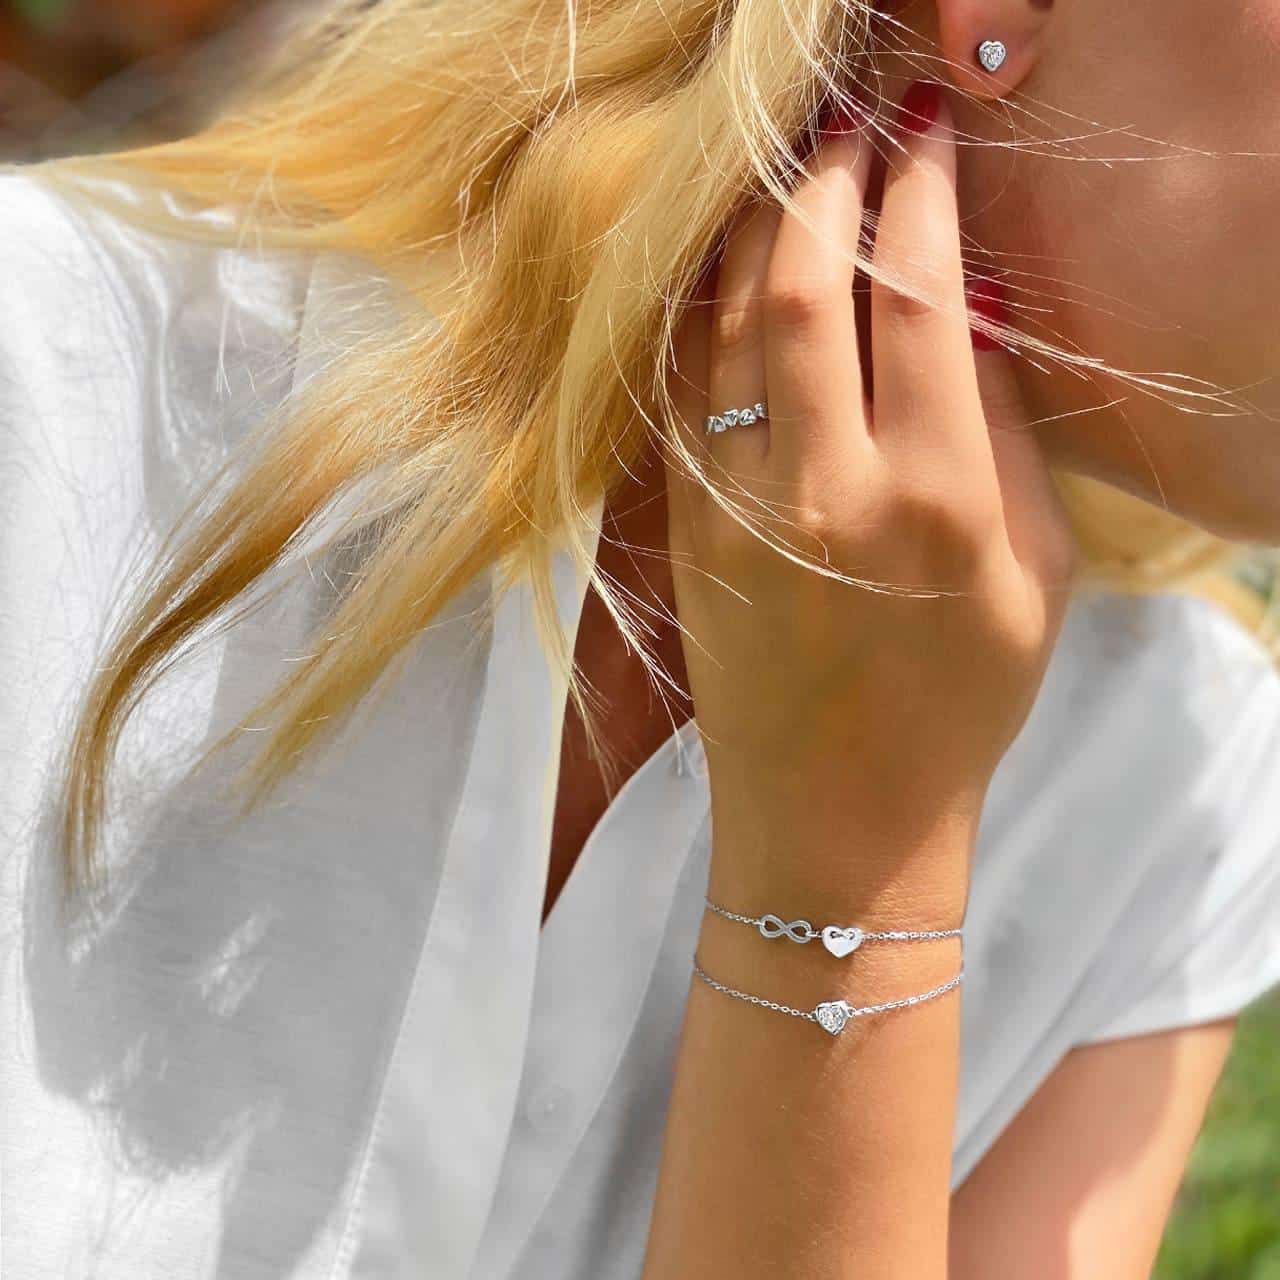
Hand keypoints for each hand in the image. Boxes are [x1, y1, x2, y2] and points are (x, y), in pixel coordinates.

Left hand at [660, 83, 1078, 871]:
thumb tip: (967, 303)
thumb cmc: (958, 706)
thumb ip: (1005, 429)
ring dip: (755, 228)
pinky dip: (702, 309)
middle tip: (849, 124)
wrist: (835, 818)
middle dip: (828, 177)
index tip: (925, 129)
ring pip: (728, 323)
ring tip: (786, 172)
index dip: (922, 188)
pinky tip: (726, 267)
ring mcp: (736, 511)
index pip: (922, 294)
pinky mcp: (682, 532)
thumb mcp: (1034, 574)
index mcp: (935, 498)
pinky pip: (684, 388)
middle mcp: (826, 491)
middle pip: (808, 282)